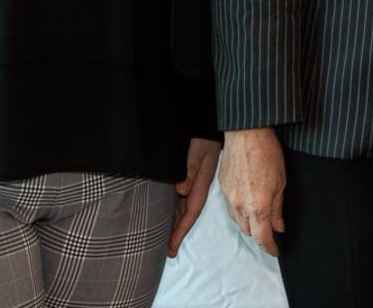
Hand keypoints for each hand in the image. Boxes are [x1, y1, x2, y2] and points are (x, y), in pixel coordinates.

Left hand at [168, 137, 219, 257]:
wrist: (206, 121)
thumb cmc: (202, 136)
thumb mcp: (197, 151)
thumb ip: (190, 169)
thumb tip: (181, 190)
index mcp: (201, 183)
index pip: (190, 212)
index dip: (181, 230)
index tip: (171, 247)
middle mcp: (196, 185)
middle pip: (186, 213)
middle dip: (177, 232)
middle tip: (167, 251)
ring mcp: (192, 179)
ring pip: (182, 206)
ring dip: (174, 221)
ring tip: (165, 238)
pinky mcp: (186, 173)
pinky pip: (179, 195)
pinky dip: (173, 207)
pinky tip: (166, 212)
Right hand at [218, 127, 285, 255]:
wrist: (246, 132)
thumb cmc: (267, 152)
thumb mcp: (281, 182)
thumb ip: (278, 208)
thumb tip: (278, 226)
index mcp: (258, 206)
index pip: (262, 238)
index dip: (269, 247)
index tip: (275, 250)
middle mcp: (241, 205)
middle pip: (248, 232)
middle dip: (259, 235)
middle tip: (269, 232)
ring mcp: (229, 196)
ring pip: (237, 221)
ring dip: (247, 224)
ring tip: (257, 219)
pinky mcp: (222, 186)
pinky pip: (229, 207)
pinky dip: (238, 211)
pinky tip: (245, 203)